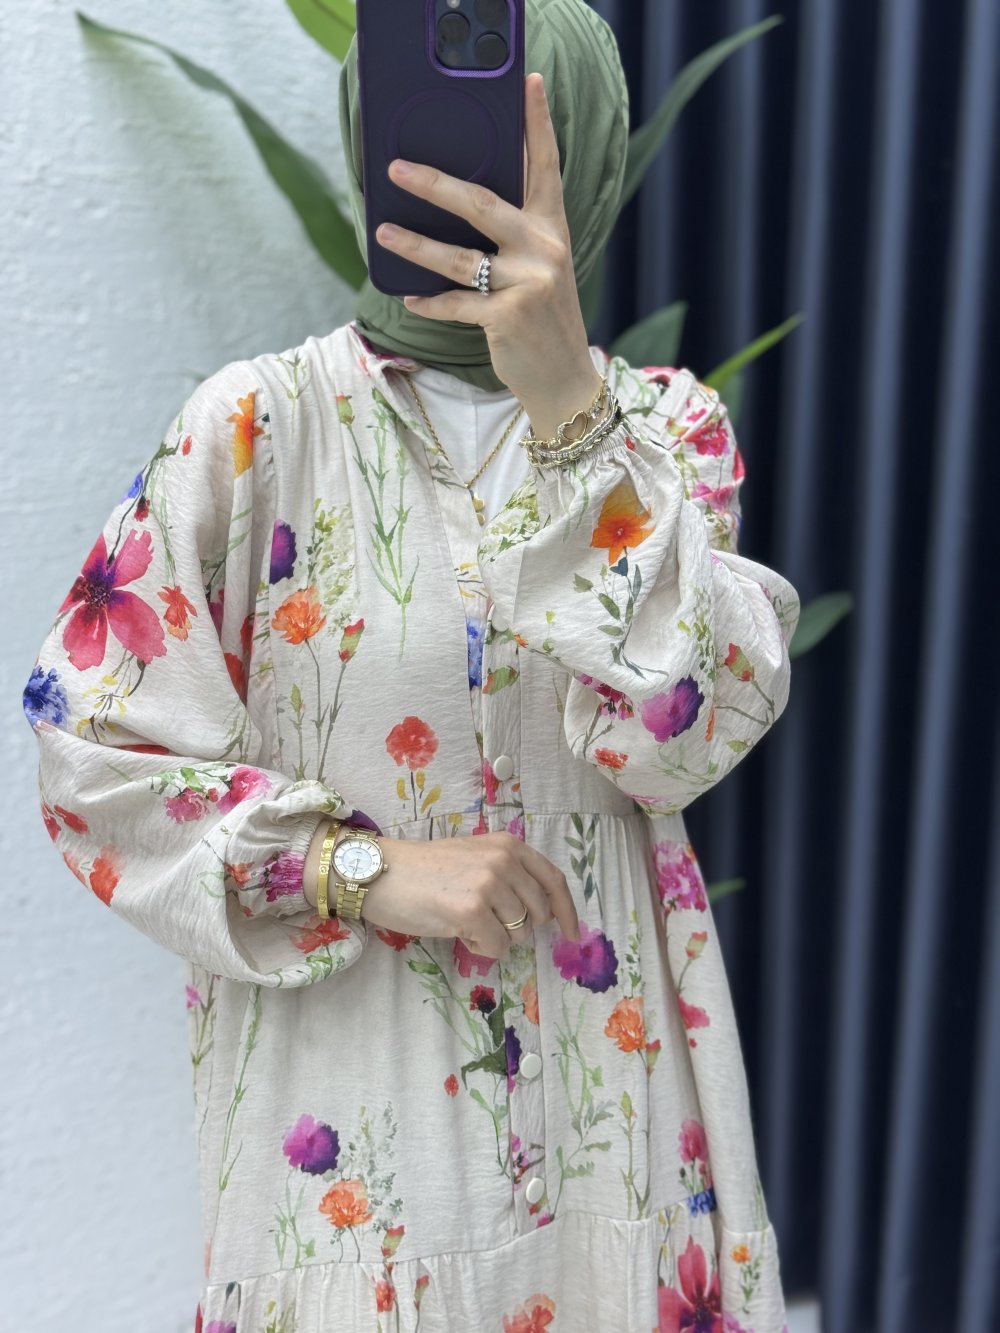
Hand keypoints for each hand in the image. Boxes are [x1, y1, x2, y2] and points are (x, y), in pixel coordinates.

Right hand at [360, 831, 579, 959]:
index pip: (553, 880)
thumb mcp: (473, 858)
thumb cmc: (423, 870)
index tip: (572, 935)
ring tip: (462, 920)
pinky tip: (456, 930)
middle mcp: (503, 860)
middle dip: (516, 927)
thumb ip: (507, 874)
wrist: (380, 873)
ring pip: (518, 934)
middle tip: (482, 920)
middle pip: (537, 914)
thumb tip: (539, 913)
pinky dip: (479, 947)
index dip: (567, 911)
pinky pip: (497, 947)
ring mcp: (489, 885)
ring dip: (494, 937)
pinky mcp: (472, 910)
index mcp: (507, 845)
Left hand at [374, 73, 601, 438]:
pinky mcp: (508, 318)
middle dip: (435, 184)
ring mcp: (528, 284)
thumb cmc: (543, 319)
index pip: (545, 167)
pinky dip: (430, 303)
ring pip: (459, 257)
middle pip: (482, 203)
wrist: (565, 378)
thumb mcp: (539, 269)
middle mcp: (544, 250)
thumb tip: (458, 206)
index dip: (537, 124)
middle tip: (397, 168)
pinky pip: (456, 303)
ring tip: (383, 232)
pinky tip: (410, 298)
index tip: (529, 83)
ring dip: (415, 245)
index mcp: (553, 229)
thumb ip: (513, 237)